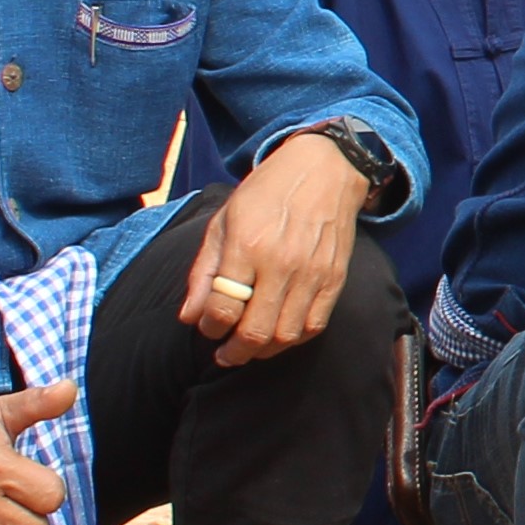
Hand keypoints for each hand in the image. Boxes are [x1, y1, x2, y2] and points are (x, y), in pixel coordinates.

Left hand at [185, 131, 366, 365]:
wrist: (324, 169)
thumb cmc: (266, 193)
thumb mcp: (223, 221)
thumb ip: (204, 271)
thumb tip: (189, 317)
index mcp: (247, 245)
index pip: (222, 308)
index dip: (209, 327)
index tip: (206, 327)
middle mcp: (281, 262)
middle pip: (255, 331)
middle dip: (233, 352)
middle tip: (224, 355)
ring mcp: (312, 272)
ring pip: (285, 336)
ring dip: (263, 351)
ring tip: (250, 348)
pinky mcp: (335, 277)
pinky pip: (314, 325)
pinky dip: (294, 339)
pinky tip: (279, 335)